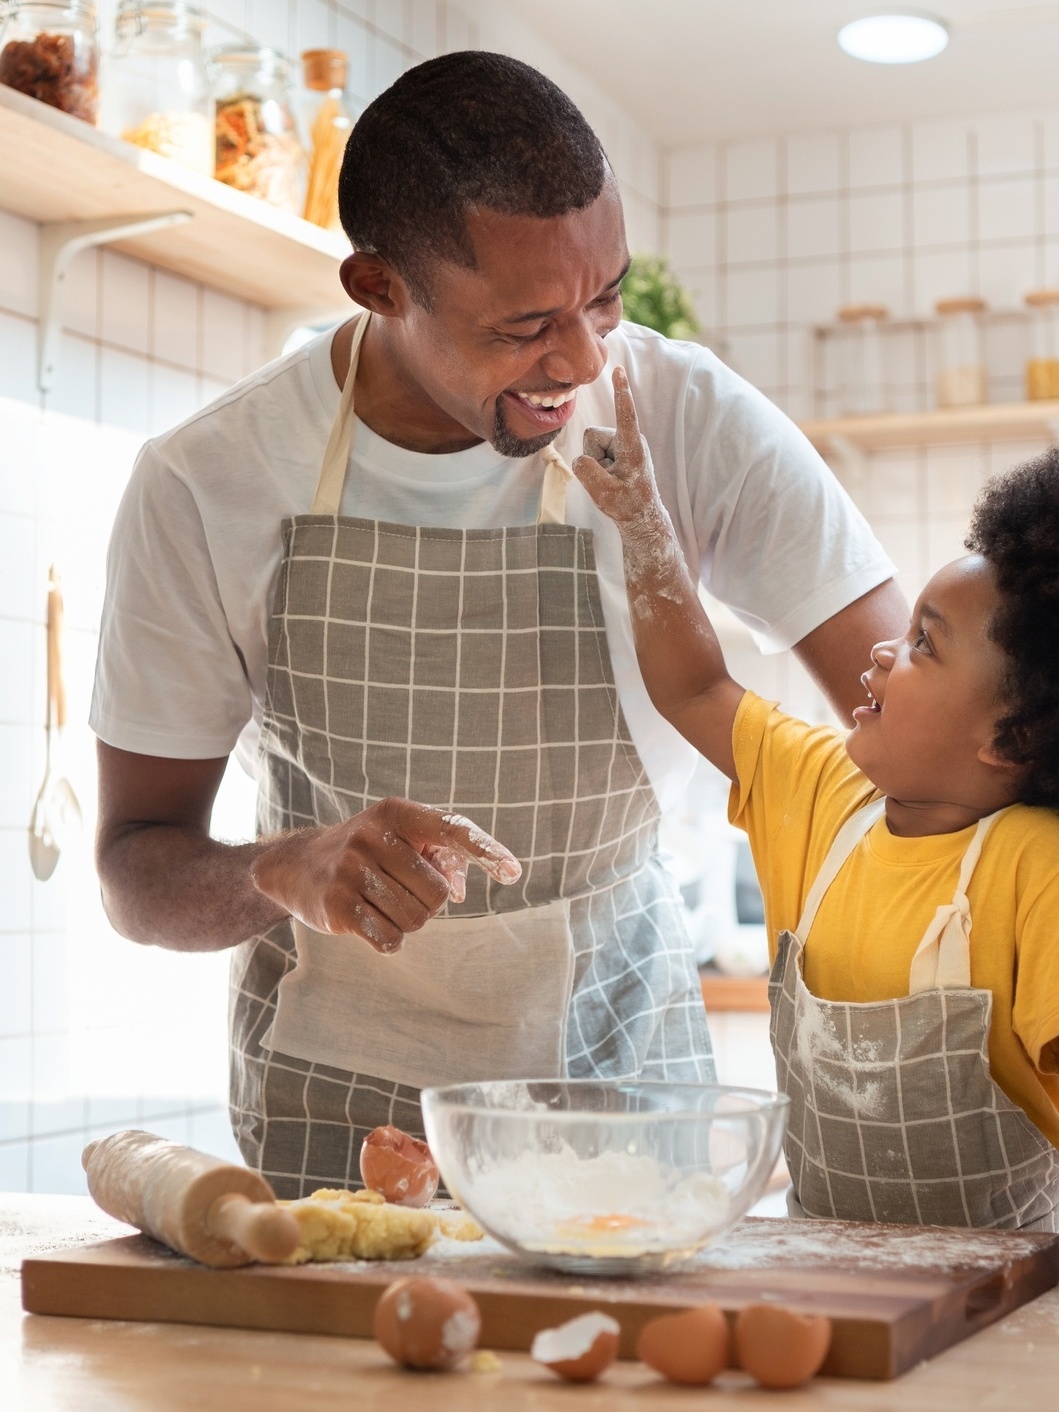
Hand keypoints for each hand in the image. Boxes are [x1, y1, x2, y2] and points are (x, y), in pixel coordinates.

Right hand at [249, 798, 521, 953]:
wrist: (296, 865)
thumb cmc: (369, 851)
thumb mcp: (403, 838)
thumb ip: (444, 857)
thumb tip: (459, 891)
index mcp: (396, 813)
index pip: (452, 829)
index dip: (486, 851)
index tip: (514, 872)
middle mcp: (372, 836)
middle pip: (437, 893)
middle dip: (428, 902)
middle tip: (401, 890)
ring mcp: (350, 871)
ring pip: (416, 920)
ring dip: (408, 921)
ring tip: (382, 903)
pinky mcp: (336, 907)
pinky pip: (390, 940)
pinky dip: (389, 939)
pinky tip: (369, 921)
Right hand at [572, 366, 662, 526]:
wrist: (640, 516)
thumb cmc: (626, 505)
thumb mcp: (602, 492)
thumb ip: (586, 471)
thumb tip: (581, 458)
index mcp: (632, 448)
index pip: (625, 415)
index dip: (620, 392)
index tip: (618, 370)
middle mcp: (629, 439)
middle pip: (592, 436)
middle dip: (593, 458)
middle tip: (609, 480)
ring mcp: (623, 443)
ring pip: (591, 444)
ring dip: (596, 464)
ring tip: (612, 480)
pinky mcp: (618, 448)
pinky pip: (594, 451)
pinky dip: (598, 466)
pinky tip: (611, 478)